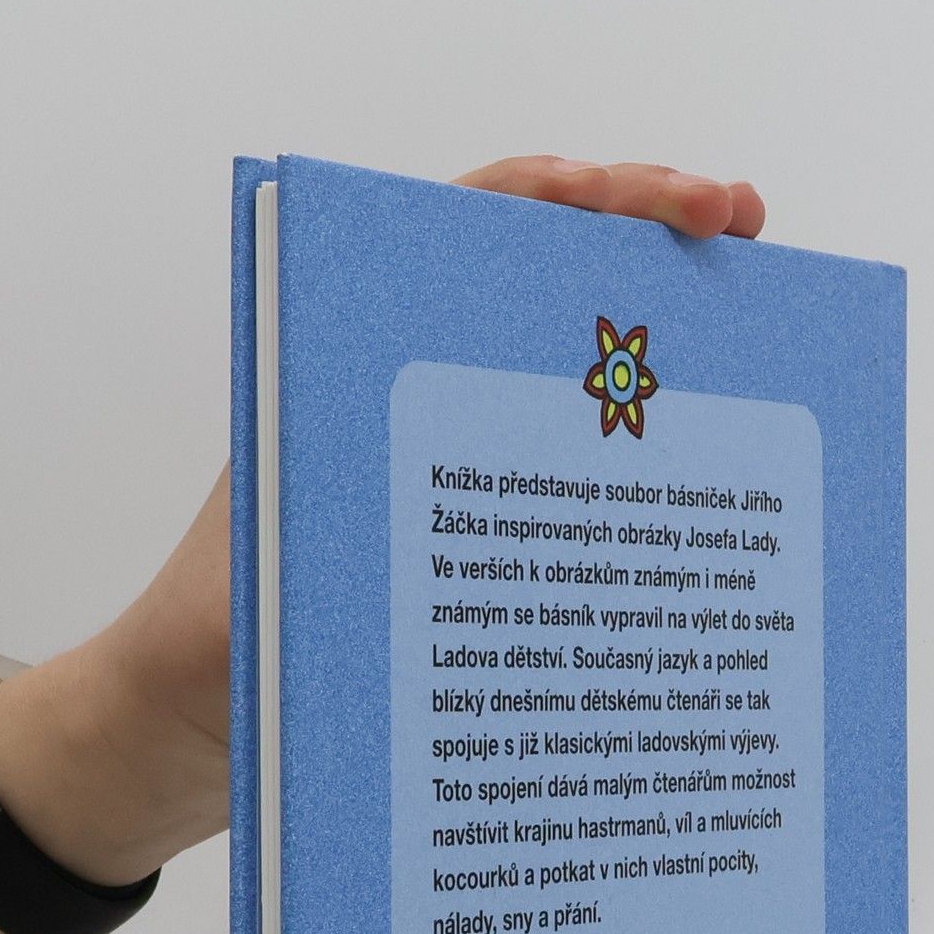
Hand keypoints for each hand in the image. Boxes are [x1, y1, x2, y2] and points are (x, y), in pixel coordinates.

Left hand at [0, 159, 765, 884]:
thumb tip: (457, 579)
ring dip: (656, 349)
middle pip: (539, 278)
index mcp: (343, 366)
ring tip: (757, 338)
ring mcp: (436, 461)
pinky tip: (703, 483)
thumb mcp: (269, 604)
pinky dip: (633, 465)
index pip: (468, 229)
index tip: (654, 206)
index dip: (570, 199)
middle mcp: (399, 397)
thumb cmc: (206, 658)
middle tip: (745, 235)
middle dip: (647, 240)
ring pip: (563, 374)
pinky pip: (562, 477)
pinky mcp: (460, 534)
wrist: (176, 735)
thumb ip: (341, 576)